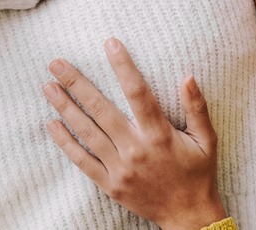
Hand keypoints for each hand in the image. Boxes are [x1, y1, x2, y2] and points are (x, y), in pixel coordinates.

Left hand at [43, 38, 225, 229]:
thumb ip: (197, 107)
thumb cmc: (198, 173)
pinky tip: (52, 124)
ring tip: (48, 87)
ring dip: (65, 107)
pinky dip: (65, 143)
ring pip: (86, 132)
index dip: (123, 66)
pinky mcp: (110, 184)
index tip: (110, 43)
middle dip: (77, 83)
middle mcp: (136, 148)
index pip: (138, 92)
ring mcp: (120, 168)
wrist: (188, 215)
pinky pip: (82, 161)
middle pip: (101, 109)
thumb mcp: (207, 139)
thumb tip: (188, 76)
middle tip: (56, 64)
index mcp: (159, 134)